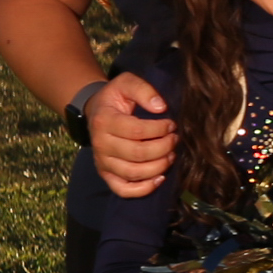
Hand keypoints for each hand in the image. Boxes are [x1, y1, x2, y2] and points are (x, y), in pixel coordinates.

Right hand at [88, 71, 174, 196]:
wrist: (97, 111)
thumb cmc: (116, 98)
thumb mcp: (126, 83)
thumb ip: (143, 89)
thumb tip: (161, 107)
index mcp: (104, 121)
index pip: (137, 131)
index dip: (160, 129)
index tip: (171, 124)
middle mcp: (100, 144)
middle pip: (138, 154)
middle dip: (164, 147)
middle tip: (175, 139)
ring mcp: (103, 162)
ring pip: (134, 173)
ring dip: (159, 166)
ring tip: (171, 154)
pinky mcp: (107, 175)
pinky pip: (123, 189)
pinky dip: (143, 189)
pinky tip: (160, 178)